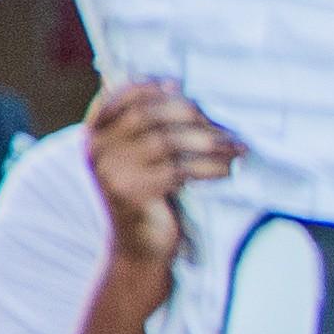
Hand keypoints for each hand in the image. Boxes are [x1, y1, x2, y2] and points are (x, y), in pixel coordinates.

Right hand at [81, 76, 240, 270]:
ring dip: (208, 141)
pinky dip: (209, 168)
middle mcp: (97, 149)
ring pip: (167, 142)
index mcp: (95, 134)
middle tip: (223, 123)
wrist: (139, 247)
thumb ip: (151, 127)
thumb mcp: (143, 157)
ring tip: (237, 147)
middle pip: (148, 115)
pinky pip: (179, 171)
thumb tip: (185, 90)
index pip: (119, 96)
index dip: (150, 87)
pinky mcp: (131, 194)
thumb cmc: (150, 194)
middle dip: (190, 114)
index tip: (180, 86)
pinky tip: (228, 170)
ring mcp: (110, 172)